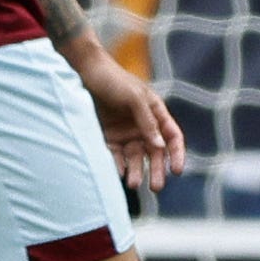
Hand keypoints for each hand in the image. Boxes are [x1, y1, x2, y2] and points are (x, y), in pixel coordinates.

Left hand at [75, 48, 184, 190]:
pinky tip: (119, 174)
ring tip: (133, 184)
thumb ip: (147, 121)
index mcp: (156, 113)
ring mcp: (125, 133)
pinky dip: (118, 166)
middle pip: (155, 153)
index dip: (177, 154)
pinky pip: (115, 156)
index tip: (176, 170)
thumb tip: (160, 146)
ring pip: (136, 158)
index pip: (172, 137)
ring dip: (137, 172)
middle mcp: (143, 126)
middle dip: (157, 171)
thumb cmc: (113, 80)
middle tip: (156, 188)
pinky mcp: (108, 138)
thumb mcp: (134, 97)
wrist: (82, 72)